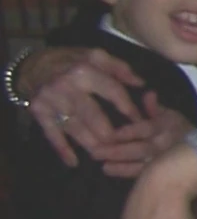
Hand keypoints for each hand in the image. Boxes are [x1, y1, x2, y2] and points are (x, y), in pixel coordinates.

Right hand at [19, 47, 148, 168]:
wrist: (32, 65)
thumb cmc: (71, 61)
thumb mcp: (96, 56)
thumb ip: (120, 69)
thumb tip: (141, 84)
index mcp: (85, 71)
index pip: (113, 92)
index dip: (129, 108)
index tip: (141, 122)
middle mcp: (67, 87)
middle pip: (93, 115)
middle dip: (110, 134)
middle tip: (125, 148)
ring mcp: (51, 101)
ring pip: (75, 128)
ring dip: (91, 145)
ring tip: (105, 156)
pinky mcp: (38, 112)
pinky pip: (52, 133)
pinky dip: (62, 149)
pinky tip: (73, 162)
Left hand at [93, 92, 193, 178]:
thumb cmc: (182, 132)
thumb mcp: (171, 116)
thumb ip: (155, 107)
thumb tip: (148, 93)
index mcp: (167, 125)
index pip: (145, 128)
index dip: (128, 132)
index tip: (109, 134)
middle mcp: (165, 143)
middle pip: (140, 147)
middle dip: (117, 150)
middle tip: (95, 152)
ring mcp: (164, 159)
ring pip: (140, 162)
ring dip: (119, 163)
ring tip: (101, 165)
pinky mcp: (162, 172)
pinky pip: (141, 172)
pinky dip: (124, 171)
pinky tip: (108, 170)